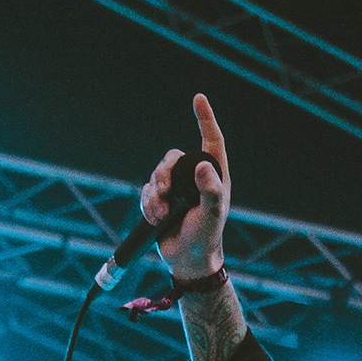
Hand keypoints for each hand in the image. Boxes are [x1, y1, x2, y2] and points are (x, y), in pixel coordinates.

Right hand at [139, 92, 229, 279]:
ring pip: (157, 173)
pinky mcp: (161, 200)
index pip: (211, 141)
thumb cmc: (206, 238)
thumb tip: (204, 167)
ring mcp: (177, 190)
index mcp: (214, 177)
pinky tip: (155, 218)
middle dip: (164, 173)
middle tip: (165, 192)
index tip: (198, 99)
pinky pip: (147, 191)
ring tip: (161, 214)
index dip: (205, 119)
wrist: (188, 261)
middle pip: (174, 158)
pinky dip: (148, 203)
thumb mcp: (211, 215)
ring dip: (155, 193)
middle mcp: (195, 179)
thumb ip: (210, 191)